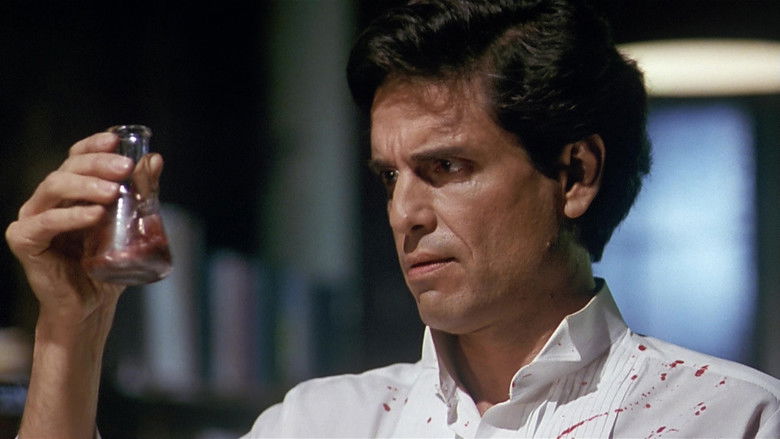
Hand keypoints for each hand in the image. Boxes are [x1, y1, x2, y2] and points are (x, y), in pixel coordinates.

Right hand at [5, 131, 162, 325]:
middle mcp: (47, 200)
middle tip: (125, 168)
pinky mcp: (25, 241)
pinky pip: (45, 222)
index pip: (76, 158)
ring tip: (113, 192)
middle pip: (67, 168)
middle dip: (97, 164)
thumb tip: (155, 160)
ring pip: (53, 187)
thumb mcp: (130, 225)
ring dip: (85, 185)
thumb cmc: (108, 266)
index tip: (117, 139)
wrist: (92, 306)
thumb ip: (141, 193)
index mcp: (69, 193)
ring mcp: (33, 219)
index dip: (94, 145)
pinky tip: (94, 215)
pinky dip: (71, 216)